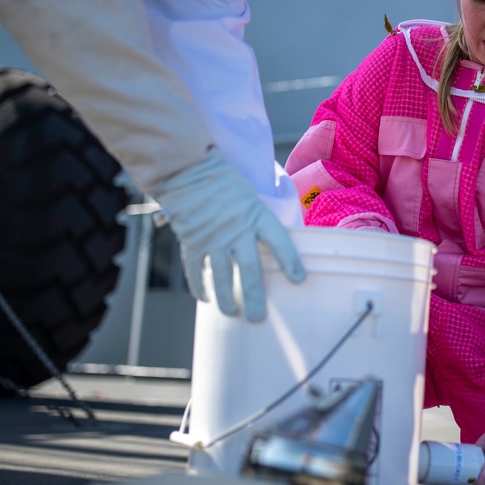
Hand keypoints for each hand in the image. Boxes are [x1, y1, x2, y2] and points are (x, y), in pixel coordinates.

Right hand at [150, 148, 305, 321]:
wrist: (186, 168)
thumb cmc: (222, 178)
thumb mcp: (250, 193)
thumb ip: (258, 217)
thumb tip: (274, 236)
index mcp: (255, 214)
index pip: (278, 240)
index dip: (290, 260)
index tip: (299, 279)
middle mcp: (236, 229)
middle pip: (249, 268)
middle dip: (255, 295)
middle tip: (259, 317)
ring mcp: (213, 237)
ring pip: (221, 275)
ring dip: (226, 297)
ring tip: (233, 313)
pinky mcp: (192, 240)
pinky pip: (196, 269)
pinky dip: (199, 285)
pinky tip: (204, 299)